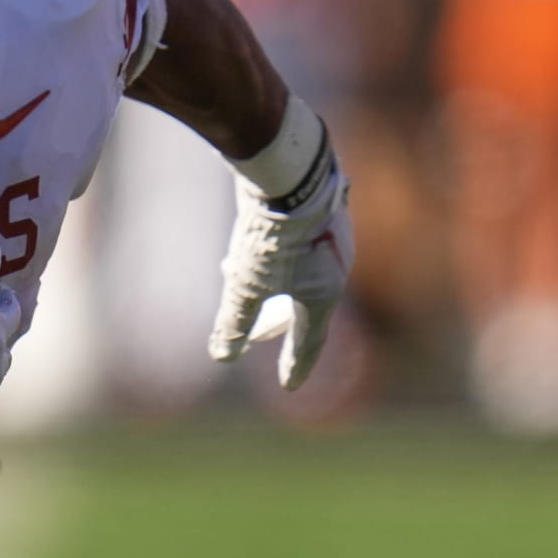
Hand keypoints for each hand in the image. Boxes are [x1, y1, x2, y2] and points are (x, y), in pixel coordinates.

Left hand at [209, 157, 353, 389]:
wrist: (290, 172)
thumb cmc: (271, 236)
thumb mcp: (245, 285)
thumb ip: (234, 322)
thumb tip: (223, 356)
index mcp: (324, 293)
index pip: (310, 340)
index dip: (296, 364)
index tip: (289, 385)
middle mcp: (334, 267)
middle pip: (304, 306)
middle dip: (276, 322)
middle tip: (256, 334)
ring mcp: (329, 237)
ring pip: (297, 272)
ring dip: (269, 284)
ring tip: (235, 277)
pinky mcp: (316, 211)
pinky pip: (293, 245)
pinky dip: (270, 256)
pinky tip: (244, 244)